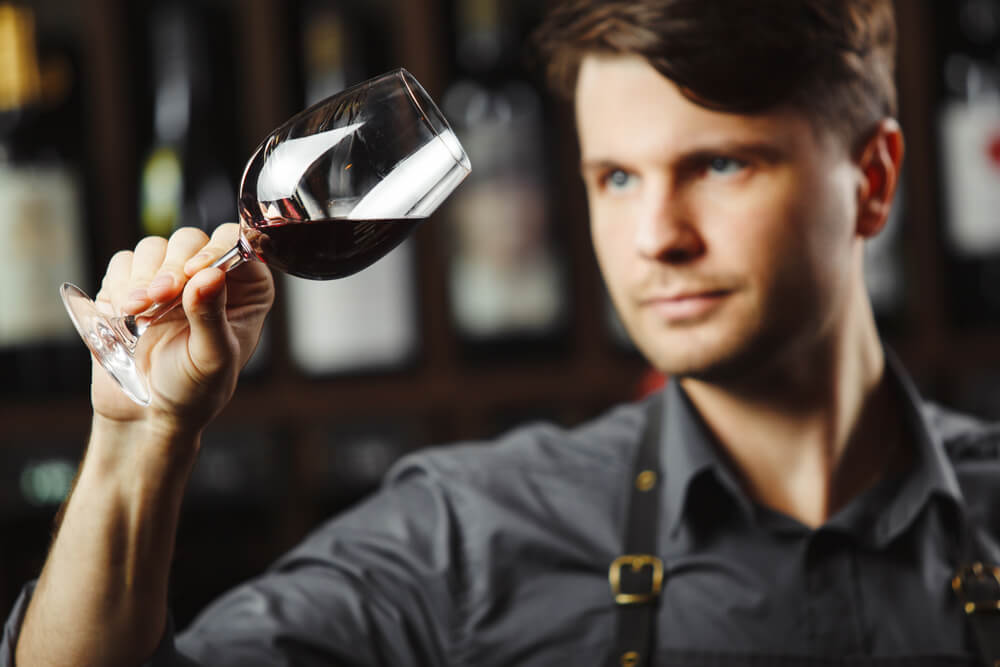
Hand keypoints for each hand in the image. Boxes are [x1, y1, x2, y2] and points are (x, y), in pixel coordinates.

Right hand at [92, 224, 273, 431]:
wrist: (148, 413)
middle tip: (159, 296)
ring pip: (155, 248)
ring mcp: (170, 277)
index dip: (216, 249)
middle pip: (191, 241)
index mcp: (246, 289)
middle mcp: (210, 276)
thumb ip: (211, 316)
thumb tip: (209, 275)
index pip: (238, 245)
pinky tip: (125, 313)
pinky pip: (124, 263)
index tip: (194, 272)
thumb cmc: (195, 389)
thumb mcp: (212, 357)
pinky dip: (121, 283)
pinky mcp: (133, 284)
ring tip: (138, 311)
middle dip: (171, 266)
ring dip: (143, 276)